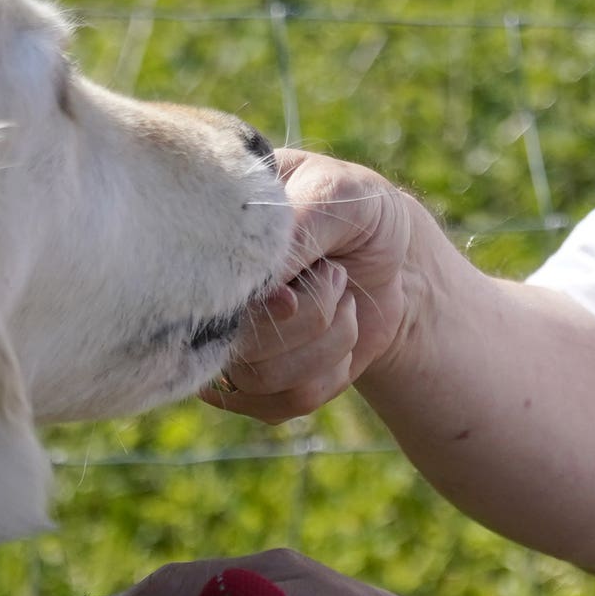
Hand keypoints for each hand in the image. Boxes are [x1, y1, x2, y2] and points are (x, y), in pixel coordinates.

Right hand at [201, 150, 439, 421]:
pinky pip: (290, 400)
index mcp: (207, 240)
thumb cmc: (356, 209)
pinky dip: (333, 369)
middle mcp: (206, 298)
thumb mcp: (335, 195)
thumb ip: (298, 227)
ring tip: (340, 296)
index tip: (296, 290)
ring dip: (327, 339)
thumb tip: (267, 293)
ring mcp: (229, 345)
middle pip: (235, 345)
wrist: (395, 254)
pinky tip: (339, 330)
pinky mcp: (262, 385)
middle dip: (310, 314)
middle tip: (335, 272)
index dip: (254, 302)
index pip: (199, 289)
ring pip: (261, 379)